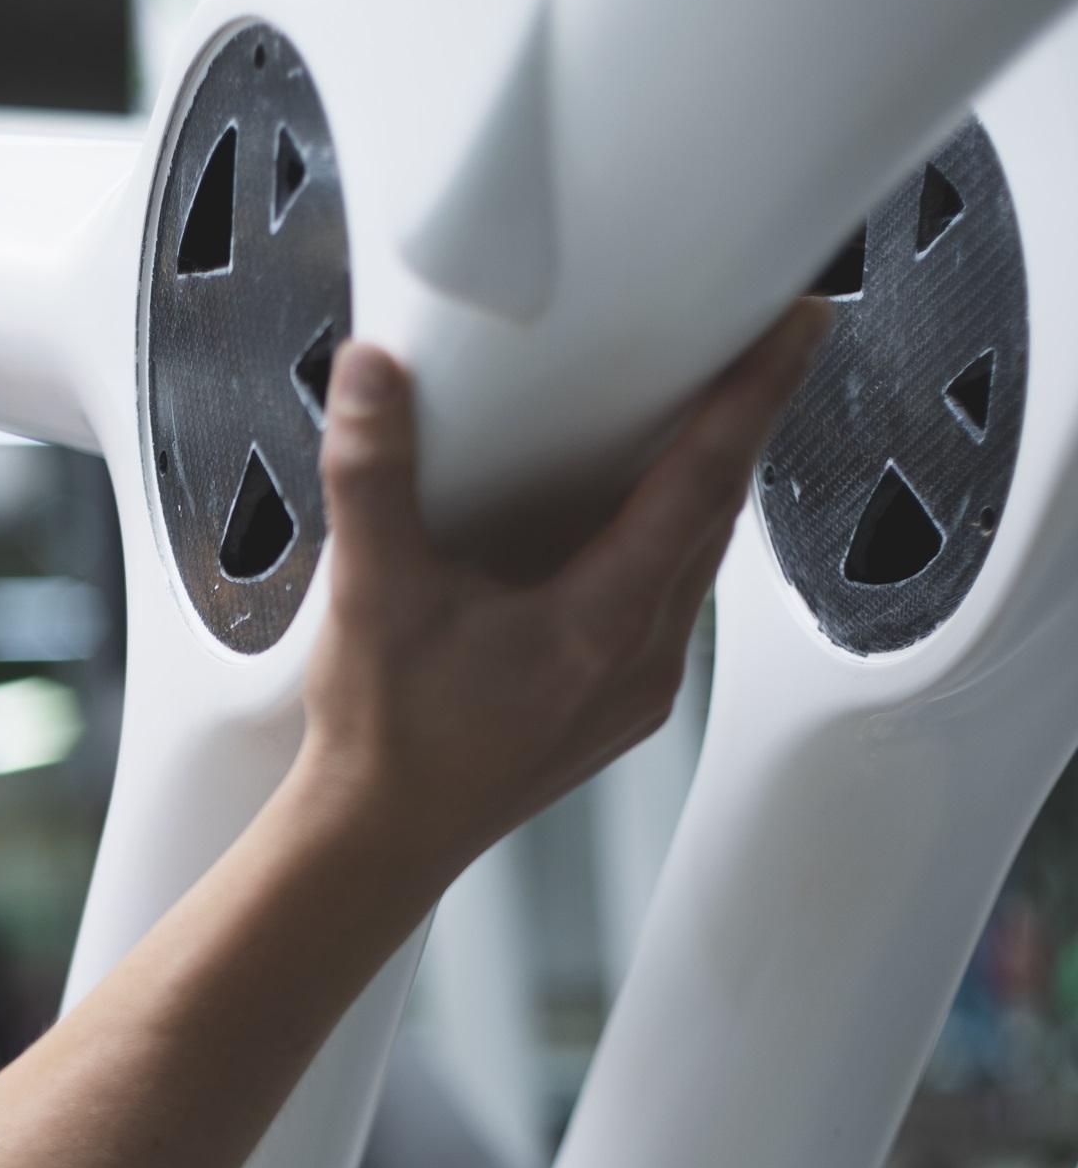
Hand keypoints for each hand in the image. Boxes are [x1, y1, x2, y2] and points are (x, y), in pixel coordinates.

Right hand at [293, 307, 831, 913]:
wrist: (380, 839)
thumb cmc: (385, 741)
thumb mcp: (372, 594)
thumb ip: (372, 476)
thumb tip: (374, 378)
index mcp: (598, 625)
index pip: (703, 482)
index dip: (755, 393)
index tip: (794, 328)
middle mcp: (640, 659)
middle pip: (720, 513)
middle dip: (745, 420)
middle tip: (763, 340)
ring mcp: (639, 688)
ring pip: (701, 559)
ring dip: (709, 480)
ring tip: (708, 410)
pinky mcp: (620, 703)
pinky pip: (672, 600)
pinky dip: (671, 537)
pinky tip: (639, 513)